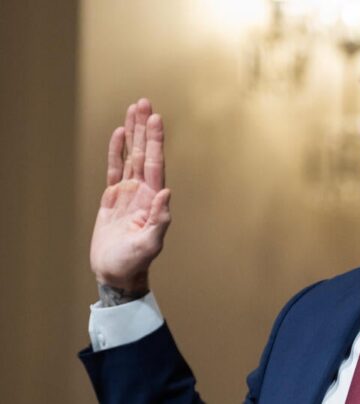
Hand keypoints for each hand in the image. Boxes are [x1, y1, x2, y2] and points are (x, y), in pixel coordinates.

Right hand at [90, 98, 170, 293]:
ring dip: (132, 133)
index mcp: (152, 198)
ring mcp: (129, 193)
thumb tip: (166, 193)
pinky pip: (115, 169)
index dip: (154, 140)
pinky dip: (116, 151)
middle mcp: (143, 191)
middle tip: (144, 102)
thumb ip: (159, 219)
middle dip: (144, 128)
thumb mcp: (149, 244)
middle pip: (143, 152)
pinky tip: (119, 134)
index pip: (154, 163)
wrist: (117, 273)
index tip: (155, 118)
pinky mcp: (113, 198)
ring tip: (133, 109)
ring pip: (130, 156)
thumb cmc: (134, 262)